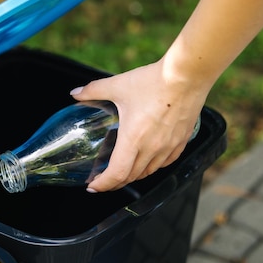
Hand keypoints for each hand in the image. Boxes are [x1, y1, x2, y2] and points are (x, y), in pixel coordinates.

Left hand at [70, 58, 208, 191]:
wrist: (187, 75)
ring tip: (122, 173)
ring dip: (133, 176)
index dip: (103, 184)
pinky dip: (152, 167)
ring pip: (148, 172)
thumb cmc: (153, 81)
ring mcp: (169, 147)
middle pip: (131, 177)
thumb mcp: (118, 85)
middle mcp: (152, 148)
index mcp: (134, 139)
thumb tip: (75, 93)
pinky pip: (165, 163)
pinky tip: (148, 161)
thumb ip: (94, 90)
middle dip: (115, 182)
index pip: (117, 174)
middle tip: (103, 180)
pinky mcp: (181, 141)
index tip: (92, 186)